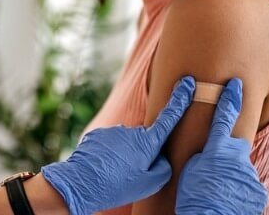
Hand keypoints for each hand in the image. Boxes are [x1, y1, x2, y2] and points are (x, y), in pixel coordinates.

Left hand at [40, 76, 195, 214]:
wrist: (81, 183)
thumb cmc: (117, 185)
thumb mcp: (149, 184)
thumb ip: (164, 168)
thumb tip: (162, 157)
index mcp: (148, 142)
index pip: (169, 117)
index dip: (180, 99)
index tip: (187, 82)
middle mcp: (131, 131)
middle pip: (145, 140)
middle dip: (142, 153)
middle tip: (132, 174)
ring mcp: (114, 131)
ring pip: (126, 143)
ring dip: (124, 156)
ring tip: (114, 174)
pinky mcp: (98, 134)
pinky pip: (110, 144)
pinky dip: (110, 155)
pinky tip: (103, 168)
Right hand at [176, 78, 268, 214]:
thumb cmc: (195, 197)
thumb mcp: (191, 171)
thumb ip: (204, 155)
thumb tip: (211, 155)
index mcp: (218, 149)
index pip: (224, 117)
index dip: (229, 99)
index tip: (235, 85)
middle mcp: (238, 158)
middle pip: (237, 145)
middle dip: (229, 149)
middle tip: (217, 165)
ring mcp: (250, 174)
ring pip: (241, 168)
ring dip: (231, 175)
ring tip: (218, 190)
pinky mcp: (258, 190)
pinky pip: (248, 184)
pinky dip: (239, 189)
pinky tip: (228, 198)